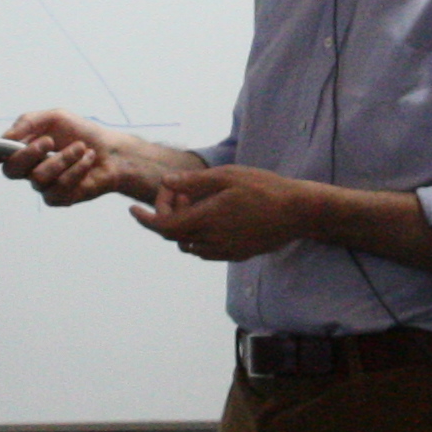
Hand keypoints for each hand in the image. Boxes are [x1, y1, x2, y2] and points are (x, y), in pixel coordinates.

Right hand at [0, 108, 156, 207]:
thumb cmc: (81, 132)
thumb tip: (7, 137)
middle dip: (28, 154)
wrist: (112, 151)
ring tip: (81, 148)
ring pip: (38, 178)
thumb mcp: (56, 117)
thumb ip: (28, 122)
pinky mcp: (58, 198)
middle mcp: (27, 169)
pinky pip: (58, 188)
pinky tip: (88, 161)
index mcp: (21, 148)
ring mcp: (41, 185)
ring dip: (63, 159)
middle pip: (11, 169)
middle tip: (49, 141)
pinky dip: (76, 171)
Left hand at [135, 165, 313, 261]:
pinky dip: (197, 236)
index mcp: (206, 220)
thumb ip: (194, 181)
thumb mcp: (227, 176)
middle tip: (178, 191)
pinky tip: (210, 216)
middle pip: (173, 235)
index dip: (144, 219)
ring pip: (188, 245)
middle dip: (167, 214)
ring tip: (195, 201)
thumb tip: (166, 181)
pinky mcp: (236, 255)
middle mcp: (212, 241)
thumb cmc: (264, 188)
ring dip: (182, 226)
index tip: (132, 209)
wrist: (298, 212)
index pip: (162, 226)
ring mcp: (225, 251)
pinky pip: (206, 250)